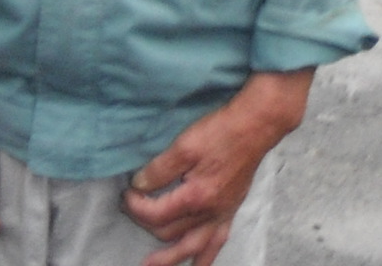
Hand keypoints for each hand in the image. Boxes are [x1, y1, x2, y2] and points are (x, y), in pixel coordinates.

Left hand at [120, 71, 310, 265]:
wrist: (254, 128)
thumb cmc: (221, 133)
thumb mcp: (184, 146)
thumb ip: (159, 169)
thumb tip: (139, 185)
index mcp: (196, 197)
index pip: (156, 214)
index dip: (136, 206)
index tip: (127, 192)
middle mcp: (209, 213)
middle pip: (169, 232)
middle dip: (145, 224)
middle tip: (129, 211)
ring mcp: (221, 216)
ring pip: (193, 248)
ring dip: (171, 259)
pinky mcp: (230, 212)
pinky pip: (217, 244)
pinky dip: (204, 258)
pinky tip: (196, 264)